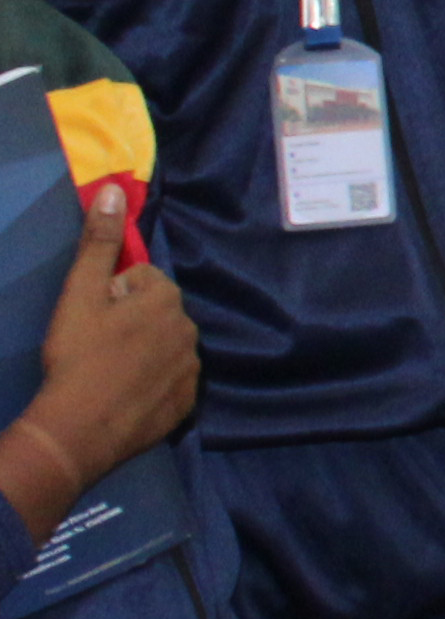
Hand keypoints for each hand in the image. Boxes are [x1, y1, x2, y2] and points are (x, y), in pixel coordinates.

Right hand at [0, 191, 198, 537]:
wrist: (80, 428)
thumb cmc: (77, 356)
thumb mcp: (80, 293)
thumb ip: (98, 241)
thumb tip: (113, 190)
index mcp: (166, 299)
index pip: (141, 280)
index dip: (111, 295)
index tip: (92, 317)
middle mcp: (190, 329)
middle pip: (156, 312)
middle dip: (130, 321)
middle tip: (95, 345)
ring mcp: (191, 369)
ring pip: (164, 346)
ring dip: (142, 351)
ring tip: (107, 371)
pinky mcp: (187, 403)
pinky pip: (170, 381)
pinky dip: (151, 383)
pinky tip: (124, 394)